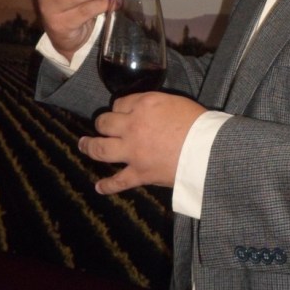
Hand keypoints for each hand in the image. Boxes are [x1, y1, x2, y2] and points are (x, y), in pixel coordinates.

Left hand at [78, 92, 206, 192]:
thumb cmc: (197, 122)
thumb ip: (155, 104)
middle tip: (100, 126)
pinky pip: (117, 182)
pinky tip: (99, 187)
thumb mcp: (175, 102)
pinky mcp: (139, 173)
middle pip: (105, 123)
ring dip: (89, 147)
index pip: (120, 103)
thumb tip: (147, 110)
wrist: (206, 149)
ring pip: (101, 149)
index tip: (121, 112)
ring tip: (83, 145)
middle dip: (102, 124)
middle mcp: (132, 126)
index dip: (119, 108)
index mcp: (144, 105)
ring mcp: (132, 151)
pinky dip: (107, 186)